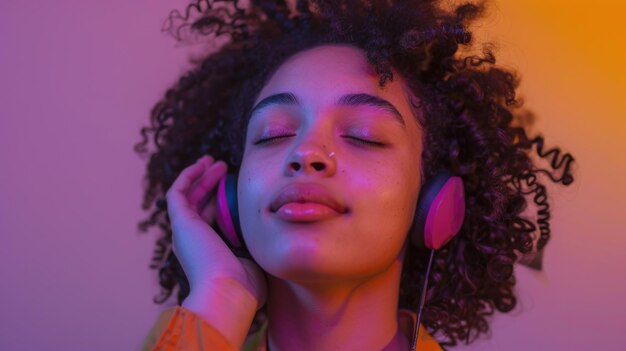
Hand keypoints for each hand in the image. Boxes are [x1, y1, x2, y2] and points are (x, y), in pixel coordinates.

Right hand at [165, 155, 266, 345]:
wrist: (228, 294)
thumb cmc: (246, 287)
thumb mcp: (256, 262)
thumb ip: (257, 247)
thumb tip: (270, 236)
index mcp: (208, 254)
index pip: (211, 221)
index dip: (220, 201)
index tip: (235, 187)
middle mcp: (192, 243)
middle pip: (197, 205)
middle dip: (209, 184)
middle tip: (223, 167)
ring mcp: (185, 233)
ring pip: (187, 197)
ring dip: (200, 177)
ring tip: (214, 161)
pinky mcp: (181, 223)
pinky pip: (176, 193)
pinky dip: (187, 177)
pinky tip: (202, 164)